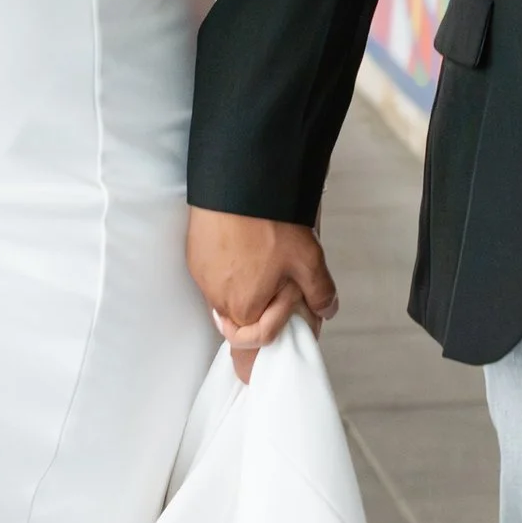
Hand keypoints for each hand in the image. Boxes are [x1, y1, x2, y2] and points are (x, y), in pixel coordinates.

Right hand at [186, 209, 337, 380]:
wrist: (237, 184)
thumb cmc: (268, 223)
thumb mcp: (308, 260)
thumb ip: (320, 292)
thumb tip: (326, 308)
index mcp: (244, 307)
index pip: (256, 337)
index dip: (279, 323)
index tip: (289, 301)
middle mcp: (217, 299)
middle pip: (241, 317)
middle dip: (262, 305)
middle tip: (281, 280)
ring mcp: (203, 277)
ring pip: (227, 295)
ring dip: (246, 286)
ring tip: (265, 259)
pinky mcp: (195, 256)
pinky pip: (214, 273)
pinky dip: (230, 268)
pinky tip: (246, 247)